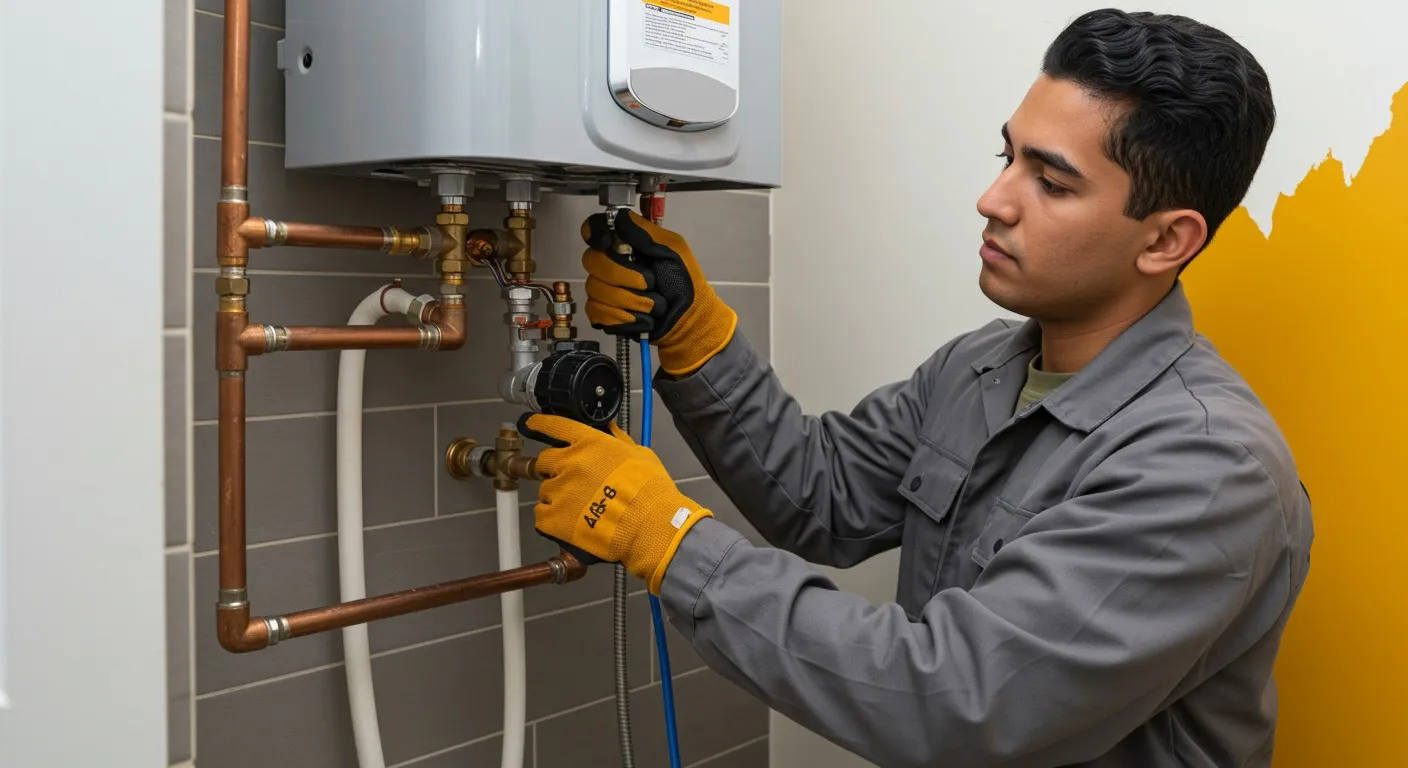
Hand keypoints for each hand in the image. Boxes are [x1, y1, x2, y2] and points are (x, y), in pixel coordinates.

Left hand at [517, 412, 712, 592]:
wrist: (648, 525)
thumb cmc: (650, 491)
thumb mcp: (641, 455)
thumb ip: (619, 441)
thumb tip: (610, 430)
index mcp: (590, 444)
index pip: (555, 426)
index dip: (540, 424)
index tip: (531, 423)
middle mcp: (570, 463)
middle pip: (545, 460)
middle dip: (554, 468)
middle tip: (572, 481)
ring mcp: (559, 490)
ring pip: (545, 490)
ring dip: (557, 495)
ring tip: (580, 507)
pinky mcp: (553, 518)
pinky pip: (542, 514)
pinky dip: (551, 518)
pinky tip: (570, 521)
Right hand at [580, 209, 737, 374]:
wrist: (688, 320)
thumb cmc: (684, 282)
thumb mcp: (672, 249)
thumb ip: (645, 233)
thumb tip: (617, 217)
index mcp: (625, 243)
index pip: (594, 228)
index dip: (594, 233)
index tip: (606, 243)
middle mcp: (609, 263)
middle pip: (592, 260)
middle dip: (623, 275)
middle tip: (650, 283)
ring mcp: (603, 289)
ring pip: (595, 289)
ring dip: (631, 300)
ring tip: (653, 306)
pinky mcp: (604, 314)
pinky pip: (597, 312)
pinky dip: (624, 318)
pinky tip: (642, 319)